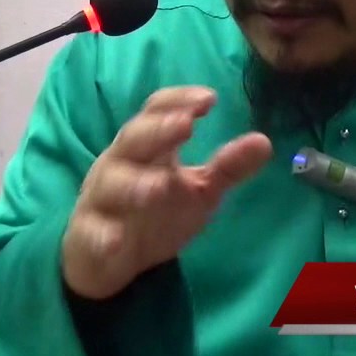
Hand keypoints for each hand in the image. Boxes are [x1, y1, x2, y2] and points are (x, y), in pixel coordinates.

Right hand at [62, 86, 272, 298]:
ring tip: (159, 186)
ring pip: (112, 185)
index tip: (209, 99)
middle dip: (158, 131)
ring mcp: (102, 200)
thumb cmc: (156, 210)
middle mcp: (120, 164)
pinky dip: (104, 236)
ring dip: (134, 184)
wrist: (104, 256)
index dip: (178, 101)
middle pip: (133, 139)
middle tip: (186, 126)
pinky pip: (94, 234)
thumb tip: (265, 141)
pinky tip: (116, 241)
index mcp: (146, 147)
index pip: (156, 111)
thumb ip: (228, 167)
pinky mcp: (90, 236)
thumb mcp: (199, 189)